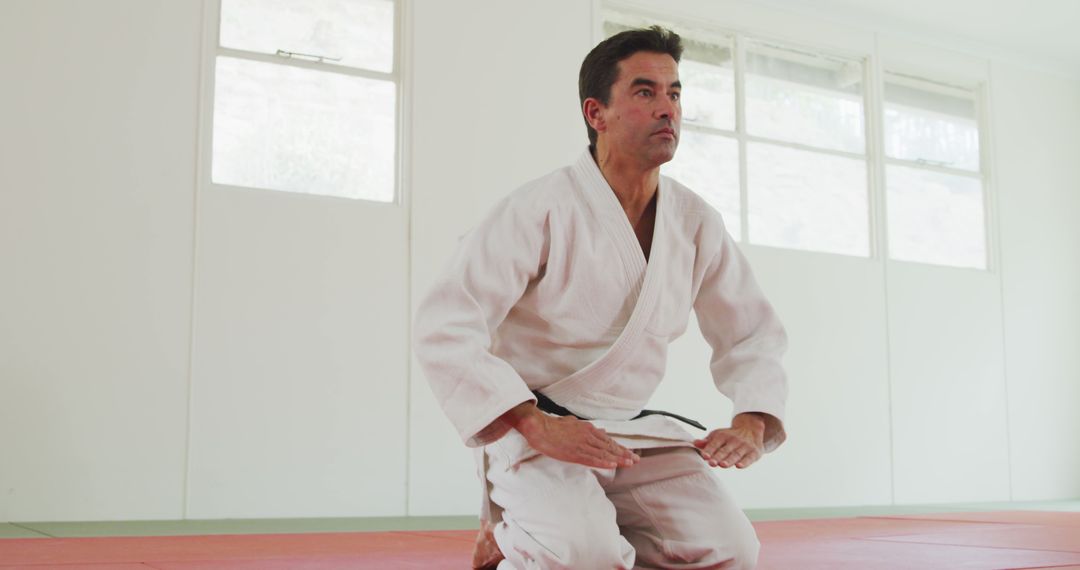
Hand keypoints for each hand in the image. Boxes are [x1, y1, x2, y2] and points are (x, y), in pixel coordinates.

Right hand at [501, 403, 639, 468]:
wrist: (539, 427)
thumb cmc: (552, 426)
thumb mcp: (573, 424)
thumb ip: (587, 429)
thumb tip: (601, 430)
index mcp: (587, 429)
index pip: (608, 441)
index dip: (620, 448)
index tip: (630, 454)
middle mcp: (588, 436)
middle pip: (609, 446)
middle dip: (624, 454)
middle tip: (636, 460)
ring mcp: (582, 444)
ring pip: (604, 453)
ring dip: (618, 459)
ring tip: (629, 464)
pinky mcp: (574, 452)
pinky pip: (591, 459)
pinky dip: (603, 462)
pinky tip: (612, 465)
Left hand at [693, 413, 765, 468]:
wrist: (750, 429)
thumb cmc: (729, 436)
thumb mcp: (717, 436)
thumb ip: (706, 442)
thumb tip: (694, 443)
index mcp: (723, 435)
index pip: (715, 443)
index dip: (709, 450)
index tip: (704, 456)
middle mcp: (734, 440)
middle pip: (725, 450)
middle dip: (718, 456)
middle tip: (711, 463)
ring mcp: (745, 446)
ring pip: (736, 454)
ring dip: (729, 460)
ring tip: (723, 465)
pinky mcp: (754, 453)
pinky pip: (749, 458)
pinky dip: (744, 462)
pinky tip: (739, 466)